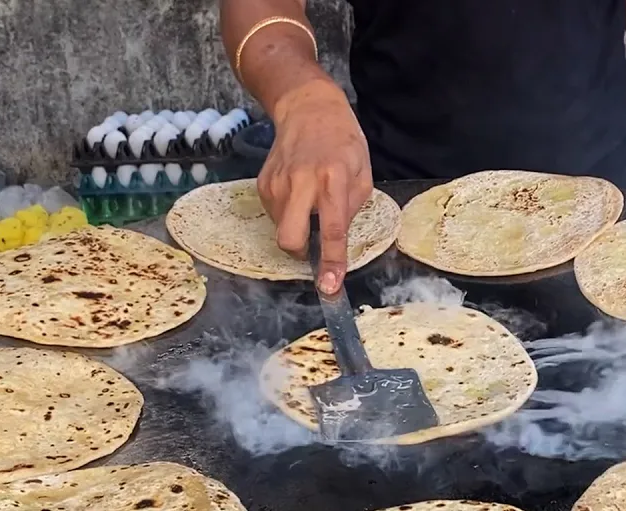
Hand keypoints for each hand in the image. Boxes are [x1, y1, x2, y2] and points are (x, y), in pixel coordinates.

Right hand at [258, 78, 372, 294]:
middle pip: (289, 239)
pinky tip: (298, 193)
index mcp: (333, 180)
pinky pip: (274, 215)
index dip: (332, 262)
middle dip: (299, 254)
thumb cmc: (343, 142)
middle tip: (312, 247)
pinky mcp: (263, 183)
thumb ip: (351, 208)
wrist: (308, 109)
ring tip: (310, 201)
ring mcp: (277, 183)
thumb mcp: (362, 173)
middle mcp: (301, 183)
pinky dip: (288, 214)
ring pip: (280, 229)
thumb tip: (336, 240)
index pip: (331, 230)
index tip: (330, 286)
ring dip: (297, 227)